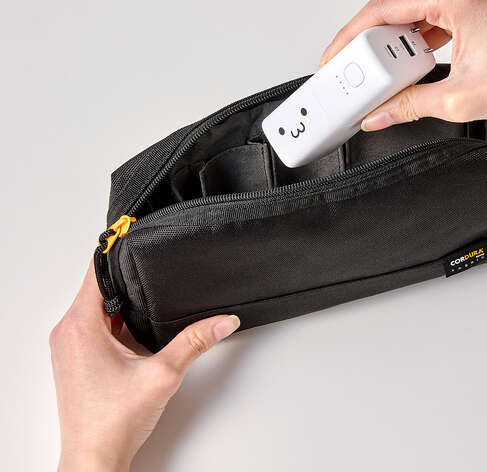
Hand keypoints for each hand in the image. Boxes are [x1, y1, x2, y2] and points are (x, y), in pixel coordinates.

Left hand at [50, 261, 239, 470]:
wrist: (94, 460)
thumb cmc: (112, 423)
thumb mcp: (162, 374)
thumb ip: (195, 341)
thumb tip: (222, 320)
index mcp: (80, 327)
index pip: (94, 272)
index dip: (115, 251)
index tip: (131, 234)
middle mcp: (68, 333)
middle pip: (97, 286)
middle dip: (126, 276)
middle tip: (152, 265)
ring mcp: (70, 346)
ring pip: (97, 306)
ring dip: (122, 300)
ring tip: (150, 295)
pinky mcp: (76, 358)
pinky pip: (95, 325)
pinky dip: (116, 320)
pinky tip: (139, 326)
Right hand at [320, 0, 486, 142]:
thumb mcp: (457, 100)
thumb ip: (407, 106)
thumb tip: (377, 115)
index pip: (382, 9)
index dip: (349, 37)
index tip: (333, 58)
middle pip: (392, 10)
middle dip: (368, 45)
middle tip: (352, 74)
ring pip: (407, 15)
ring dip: (390, 45)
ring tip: (379, 74)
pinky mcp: (468, 3)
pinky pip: (425, 18)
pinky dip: (410, 41)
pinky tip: (403, 63)